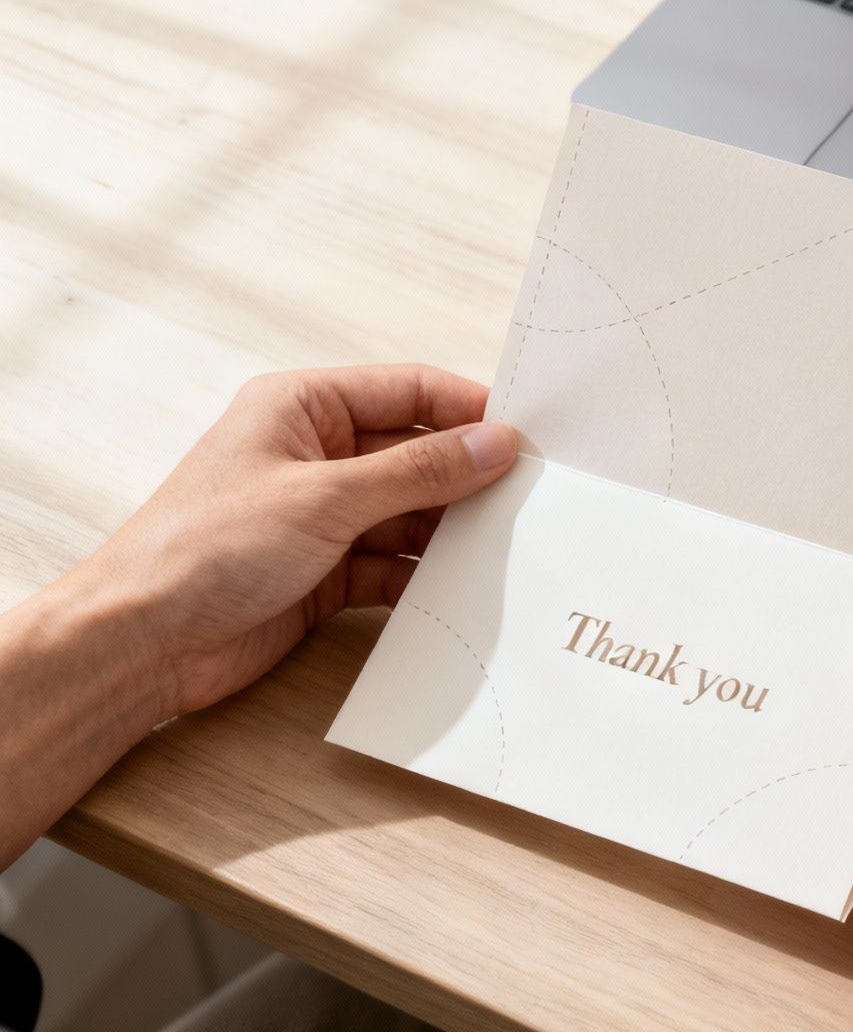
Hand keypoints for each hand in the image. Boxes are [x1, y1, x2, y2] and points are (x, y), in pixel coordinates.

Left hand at [0, 364, 517, 865]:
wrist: (141, 641)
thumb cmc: (205, 548)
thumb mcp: (325, 498)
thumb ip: (418, 471)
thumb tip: (496, 443)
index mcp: (304, 407)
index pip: (409, 390)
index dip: (469, 410)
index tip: (528, 438)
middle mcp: (316, 454)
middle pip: (417, 453)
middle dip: (468, 476)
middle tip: (533, 497)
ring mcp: (321, 515)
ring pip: (411, 512)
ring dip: (451, 531)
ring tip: (507, 547)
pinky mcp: (325, 571)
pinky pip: (395, 563)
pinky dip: (425, 575)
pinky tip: (461, 589)